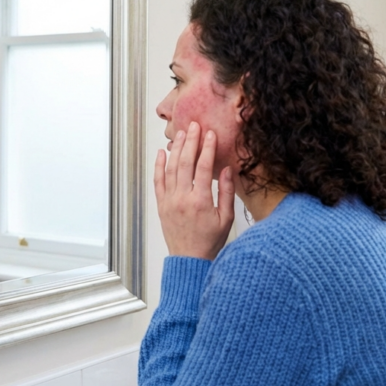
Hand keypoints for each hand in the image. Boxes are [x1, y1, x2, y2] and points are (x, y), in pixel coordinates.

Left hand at [154, 121, 234, 259]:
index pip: (203, 168)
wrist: (189, 260)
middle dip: (190, 142)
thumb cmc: (210, 241)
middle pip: (185, 163)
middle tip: (194, 126)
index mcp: (200, 201)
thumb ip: (225, 192)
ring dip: (176, 149)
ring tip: (181, 134)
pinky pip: (158, 181)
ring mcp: (170, 201)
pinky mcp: (161, 205)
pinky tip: (162, 153)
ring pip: (171, 169)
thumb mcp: (226, 218)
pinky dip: (159, 166)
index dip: (207, 148)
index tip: (210, 134)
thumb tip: (226, 170)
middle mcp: (182, 199)